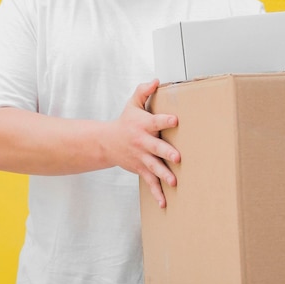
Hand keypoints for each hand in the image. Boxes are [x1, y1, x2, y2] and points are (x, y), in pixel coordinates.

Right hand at [105, 79, 179, 207]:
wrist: (107, 142)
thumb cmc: (126, 121)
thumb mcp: (133, 103)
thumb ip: (144, 91)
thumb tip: (156, 80)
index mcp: (143, 125)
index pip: (156, 121)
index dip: (165, 120)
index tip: (175, 120)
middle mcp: (143, 142)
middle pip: (156, 147)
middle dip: (166, 152)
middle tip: (177, 157)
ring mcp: (142, 158)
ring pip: (154, 167)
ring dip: (164, 175)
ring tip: (174, 181)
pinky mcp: (141, 169)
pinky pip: (150, 182)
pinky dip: (157, 193)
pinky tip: (165, 203)